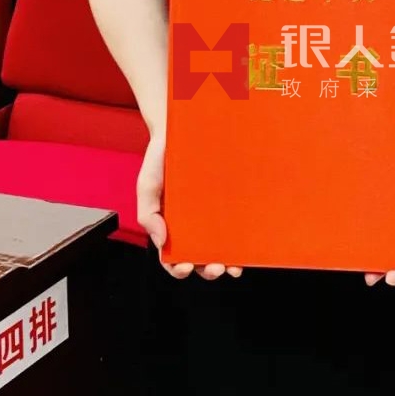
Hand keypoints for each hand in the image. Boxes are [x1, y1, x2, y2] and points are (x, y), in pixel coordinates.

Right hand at [136, 134, 241, 281]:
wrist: (180, 126)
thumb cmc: (160, 157)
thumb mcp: (147, 186)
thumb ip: (148, 215)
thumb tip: (162, 242)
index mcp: (172, 225)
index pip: (174, 256)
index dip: (180, 268)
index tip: (185, 266)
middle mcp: (195, 223)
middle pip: (202, 257)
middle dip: (209, 269)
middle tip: (216, 267)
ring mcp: (215, 213)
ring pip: (223, 246)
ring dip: (229, 261)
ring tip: (233, 264)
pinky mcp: (231, 199)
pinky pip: (238, 222)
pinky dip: (243, 238)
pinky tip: (247, 242)